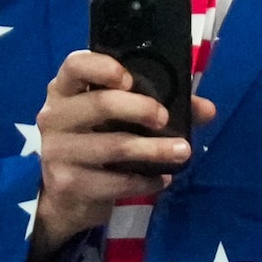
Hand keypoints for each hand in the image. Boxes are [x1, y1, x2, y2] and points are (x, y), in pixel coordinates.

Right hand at [32, 50, 214, 259]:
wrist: (65, 197)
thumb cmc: (96, 143)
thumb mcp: (119, 120)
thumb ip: (161, 106)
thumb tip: (207, 110)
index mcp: (65, 90)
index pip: (75, 65)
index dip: (102, 67)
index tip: (129, 78)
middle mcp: (54, 116)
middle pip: (99, 103)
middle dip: (140, 108)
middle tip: (165, 118)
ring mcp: (58, 151)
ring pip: (113, 146)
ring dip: (154, 150)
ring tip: (182, 151)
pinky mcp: (68, 184)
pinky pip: (115, 181)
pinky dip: (144, 181)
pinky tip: (161, 180)